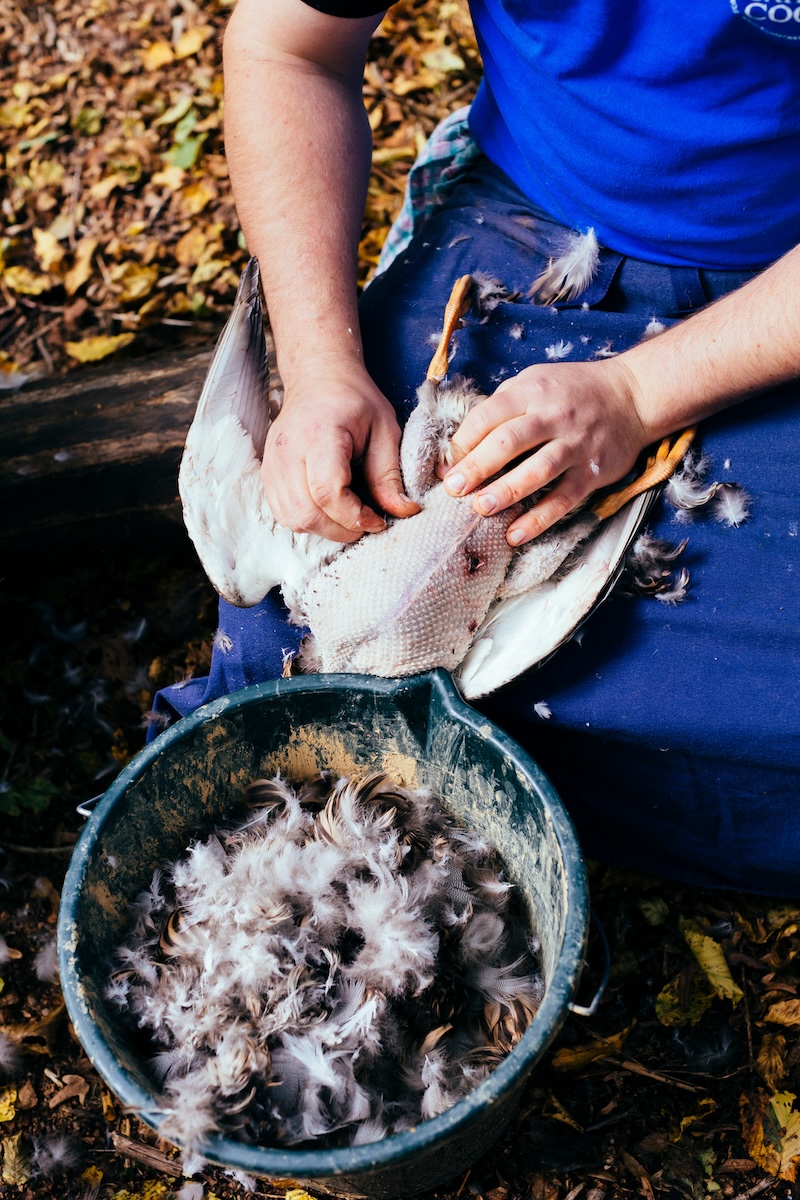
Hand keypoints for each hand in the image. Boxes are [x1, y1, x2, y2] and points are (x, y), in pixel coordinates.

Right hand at [262, 366, 419, 542]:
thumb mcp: (385, 429)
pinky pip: (283, 513)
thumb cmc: (355, 401)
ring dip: (324, 529)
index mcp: (319, 434)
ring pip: (292, 519)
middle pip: (306, 512)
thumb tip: (403, 510)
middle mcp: (288, 450)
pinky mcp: (268, 473)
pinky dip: (308, 522)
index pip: (327, 491)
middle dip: (341, 530)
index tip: (377, 519)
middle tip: (365, 523)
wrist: (319, 378)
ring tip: (348, 517)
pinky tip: (329, 511)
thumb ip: (390, 473)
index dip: (354, 516)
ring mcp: (273, 463)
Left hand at [440, 358, 647, 544]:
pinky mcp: (593, 472)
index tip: (447, 467)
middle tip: (454, 490)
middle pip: (508, 442)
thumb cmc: (573, 391)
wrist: (633, 396)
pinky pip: (563, 498)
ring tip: (481, 509)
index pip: (488, 417)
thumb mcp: (535, 381)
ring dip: (506, 492)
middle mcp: (553, 416)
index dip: (463, 443)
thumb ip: (502, 406)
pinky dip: (539, 519)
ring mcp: (575, 445)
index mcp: (532, 392)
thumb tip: (462, 445)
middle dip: (477, 468)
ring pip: (537, 471)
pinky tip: (516, 534)